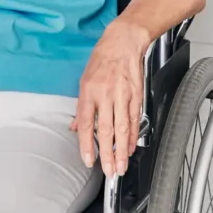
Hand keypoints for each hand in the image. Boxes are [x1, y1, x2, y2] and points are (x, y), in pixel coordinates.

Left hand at [72, 20, 148, 177]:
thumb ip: (81, 107)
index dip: (87, 144)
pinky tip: (130, 147)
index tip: (88, 160)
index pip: (87, 123)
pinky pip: (134, 120)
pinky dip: (133, 136)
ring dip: (122, 150)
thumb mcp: (84, 79)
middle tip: (109, 171)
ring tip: (121, 166)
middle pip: (106, 130)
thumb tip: (76, 127)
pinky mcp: (136, 96)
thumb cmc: (102, 59)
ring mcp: (122, 95)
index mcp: (89, 91)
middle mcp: (105, 94)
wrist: (123, 42)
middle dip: (107, 154)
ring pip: (122, 128)